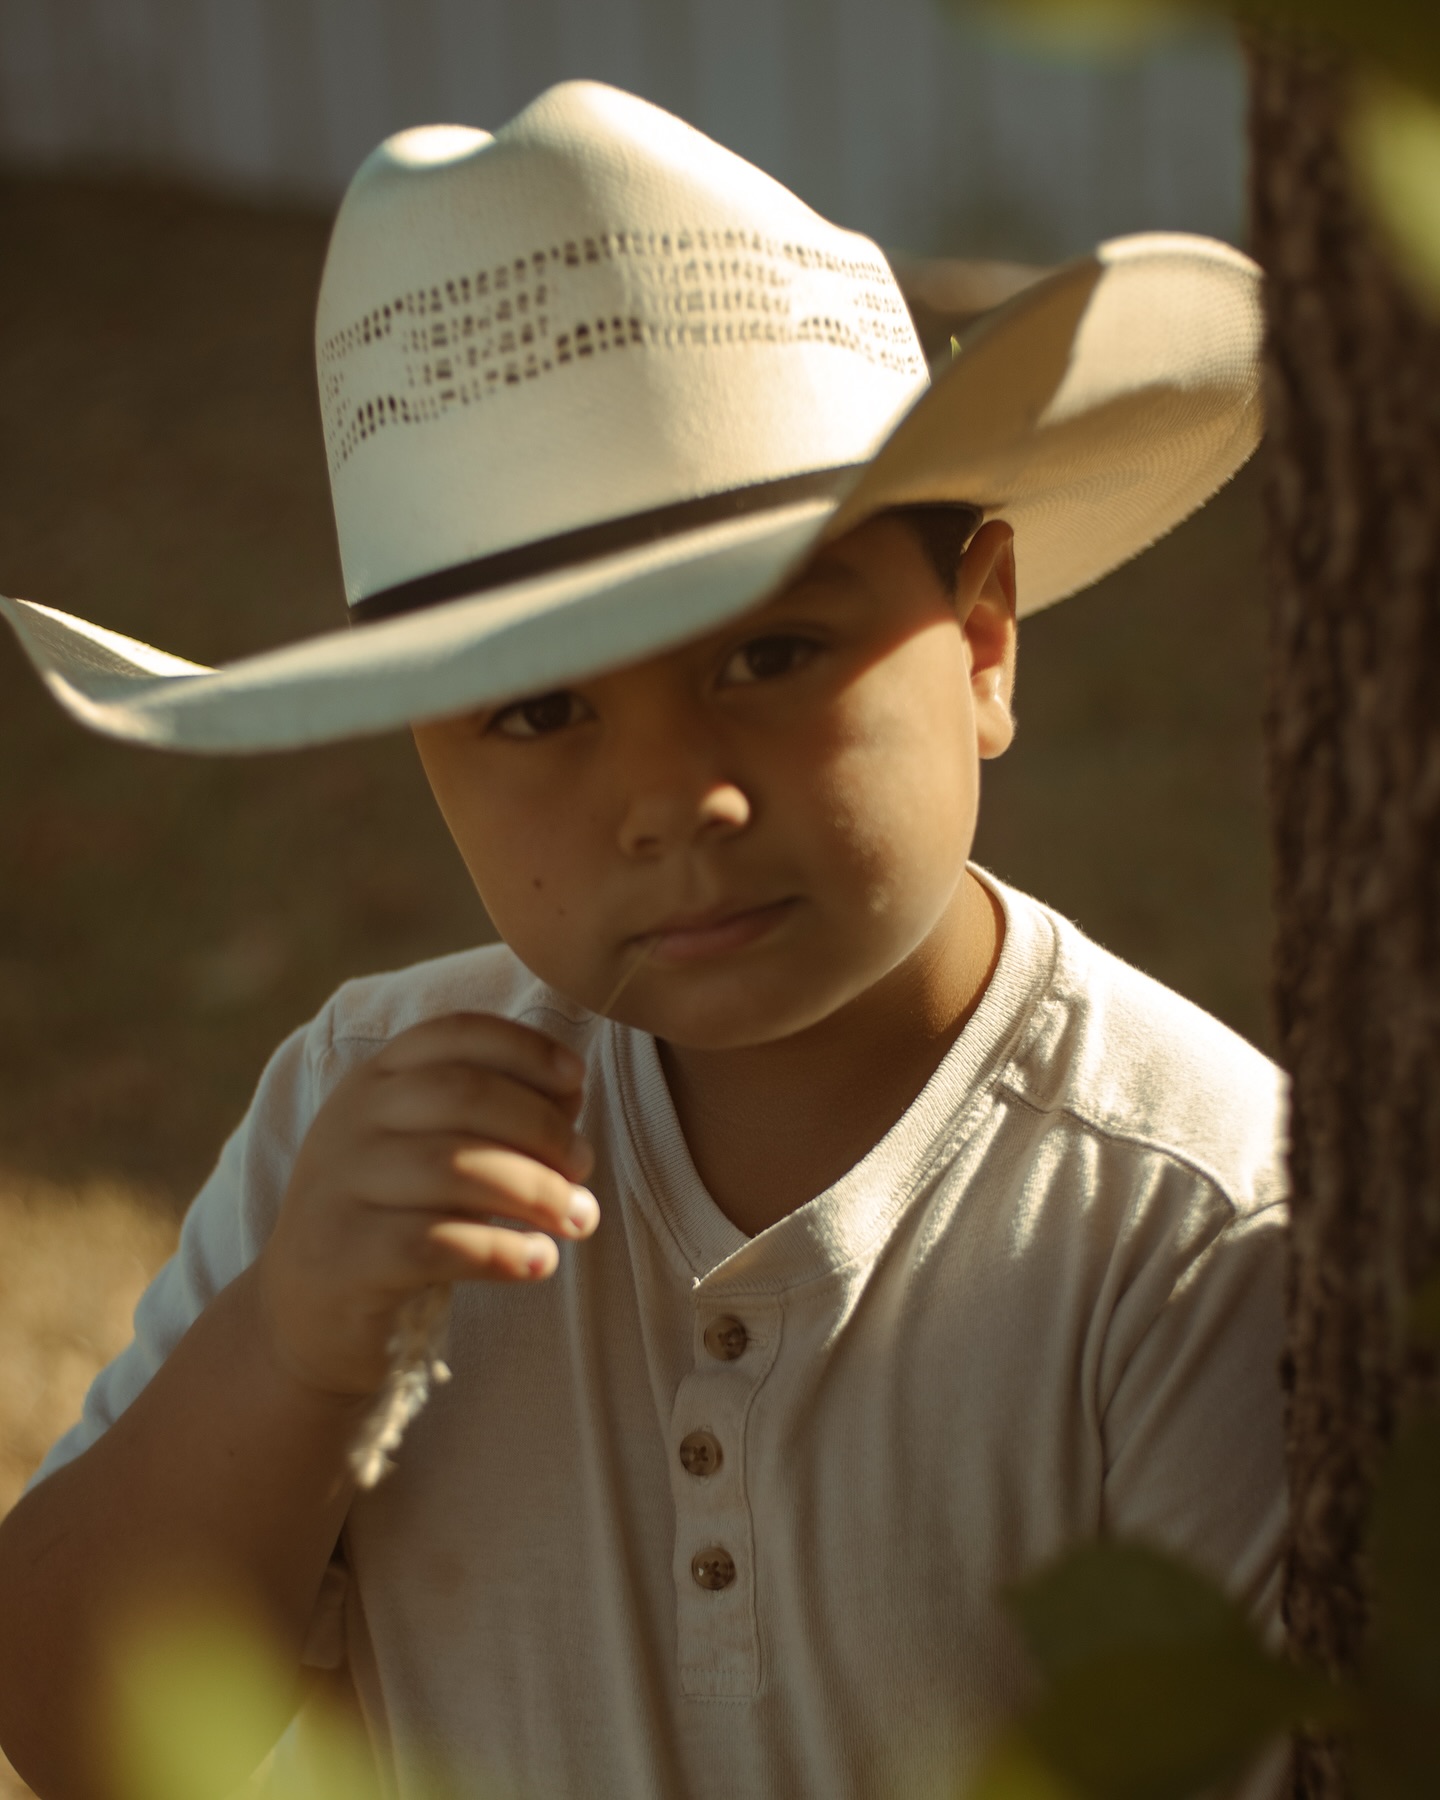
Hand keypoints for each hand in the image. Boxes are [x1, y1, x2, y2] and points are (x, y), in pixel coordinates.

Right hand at [255, 1013, 596, 1401]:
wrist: (305, 1314)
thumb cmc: (395, 1218)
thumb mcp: (432, 1152)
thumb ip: (494, 1117)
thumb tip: (571, 1092)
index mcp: (374, 1080)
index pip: (455, 1035)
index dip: (526, 1049)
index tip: (577, 1081)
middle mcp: (350, 1121)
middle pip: (463, 1094)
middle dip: (543, 1127)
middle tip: (582, 1168)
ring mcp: (339, 1187)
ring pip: (455, 1167)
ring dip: (536, 1192)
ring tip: (579, 1220)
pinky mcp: (345, 1256)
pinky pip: (438, 1242)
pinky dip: (503, 1251)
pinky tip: (540, 1262)